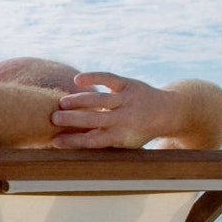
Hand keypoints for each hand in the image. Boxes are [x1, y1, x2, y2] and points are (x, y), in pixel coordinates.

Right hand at [50, 71, 171, 148]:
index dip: (73, 141)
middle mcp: (125, 118)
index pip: (93, 141)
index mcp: (121, 137)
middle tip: (53, 118)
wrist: (168, 113)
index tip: (54, 141)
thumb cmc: (137, 132)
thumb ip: (99, 141)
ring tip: (61, 102)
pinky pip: (109, 79)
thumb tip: (66, 144)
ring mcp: (128, 100)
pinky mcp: (129, 84)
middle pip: (94, 119)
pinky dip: (94, 76)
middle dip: (72, 119)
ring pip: (99, 99)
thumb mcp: (123, 143)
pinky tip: (77, 79)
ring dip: (79, 100)